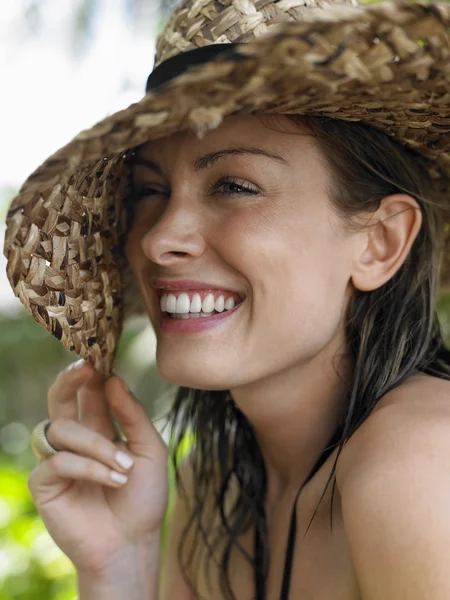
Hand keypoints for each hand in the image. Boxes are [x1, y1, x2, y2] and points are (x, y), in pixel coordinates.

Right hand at [27, 361, 168, 575]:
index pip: (89, 392)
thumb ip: (132, 415)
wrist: (132, 542)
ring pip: (61, 429)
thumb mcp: (149, 449)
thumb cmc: (143, 496)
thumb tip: (113, 378)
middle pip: (60, 398)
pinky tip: (113, 479)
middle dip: (71, 380)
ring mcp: (58, 459)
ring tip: (124, 466)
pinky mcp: (45, 483)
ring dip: (97, 444)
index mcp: (100, 427)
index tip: (102, 356)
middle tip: (88, 369)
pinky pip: (59, 461)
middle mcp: (76, 439)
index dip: (93, 373)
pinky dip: (89, 467)